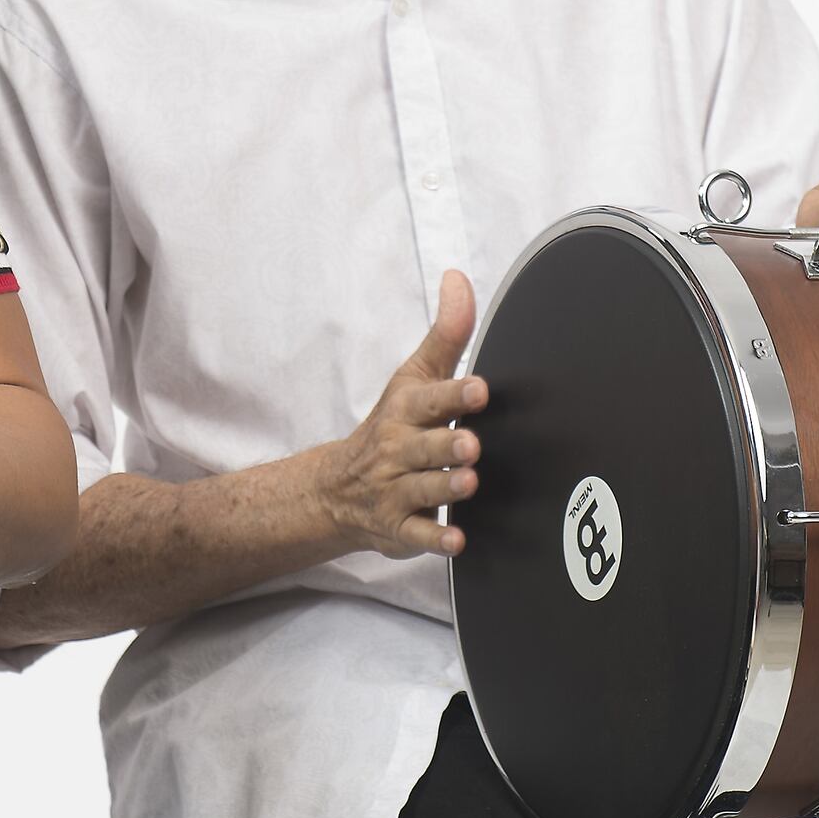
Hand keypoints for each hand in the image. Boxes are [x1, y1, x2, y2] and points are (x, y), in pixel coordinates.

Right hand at [315, 270, 487, 560]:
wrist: (339, 488)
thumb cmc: (391, 425)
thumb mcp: (413, 376)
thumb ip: (446, 333)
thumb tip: (460, 278)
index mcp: (406, 410)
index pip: (430, 399)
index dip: (454, 395)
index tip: (478, 389)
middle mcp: (398, 450)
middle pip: (426, 448)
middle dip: (447, 446)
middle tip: (470, 443)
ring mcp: (396, 490)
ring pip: (423, 490)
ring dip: (446, 487)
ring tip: (468, 481)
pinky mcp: (399, 526)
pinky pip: (418, 534)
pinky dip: (436, 539)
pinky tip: (457, 540)